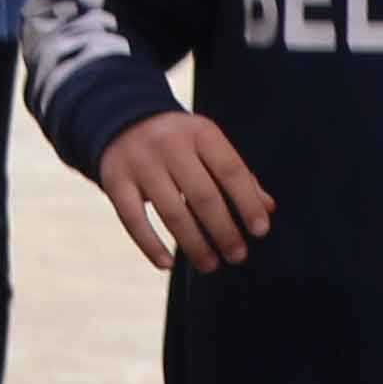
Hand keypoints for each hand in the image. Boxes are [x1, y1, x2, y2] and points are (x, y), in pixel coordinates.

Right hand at [98, 113, 275, 269]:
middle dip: (223, 231)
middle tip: (237, 255)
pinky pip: (134, 220)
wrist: (121, 119)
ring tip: (210, 264)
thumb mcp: (208, 144)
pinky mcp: (116, 182)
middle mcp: (170, 145)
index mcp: (200, 133)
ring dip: (194, 244)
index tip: (260, 231)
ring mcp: (141, 163)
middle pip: (203, 195)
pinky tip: (168, 264)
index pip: (230, 170)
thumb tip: (267, 209)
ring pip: (172, 212)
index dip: (248, 203)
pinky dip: (151, 246)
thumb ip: (237, 174)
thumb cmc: (178, 140)